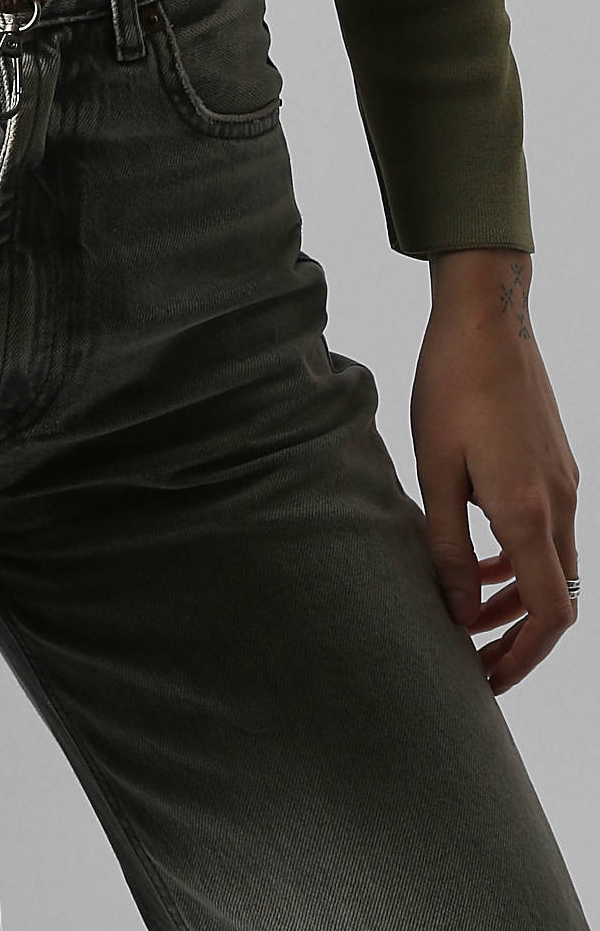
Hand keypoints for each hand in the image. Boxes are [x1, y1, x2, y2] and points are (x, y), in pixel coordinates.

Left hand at [412, 251, 580, 693]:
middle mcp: (560, 504)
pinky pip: (547, 532)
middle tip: (473, 660)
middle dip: (519, 639)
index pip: (549, 614)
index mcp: (529, 512)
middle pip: (558, 599)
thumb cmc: (451, 386)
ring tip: (467, 613)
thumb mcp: (434, 468)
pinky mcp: (555, 464)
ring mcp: (564, 483)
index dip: (522, 658)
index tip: (486, 681)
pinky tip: (477, 558)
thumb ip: (446, 546)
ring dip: (516, 599)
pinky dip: (518, 559)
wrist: (488, 317)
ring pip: (553, 566)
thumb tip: (458, 614)